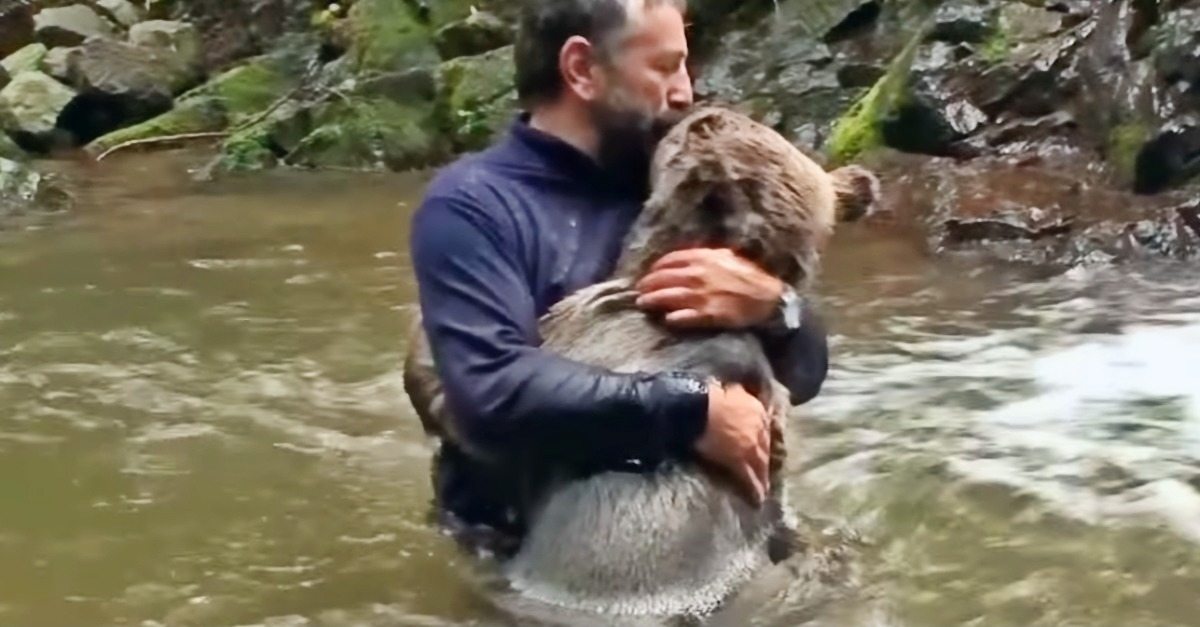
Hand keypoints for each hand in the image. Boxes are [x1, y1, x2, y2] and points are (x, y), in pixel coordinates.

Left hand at [634, 248, 783, 329]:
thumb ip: (704, 256)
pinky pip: (682, 317)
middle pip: (662, 279)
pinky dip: (672, 318)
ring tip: (642, 304)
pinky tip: (666, 319)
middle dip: (647, 285)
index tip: (649, 274)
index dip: (655, 268)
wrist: (768, 298)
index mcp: (703, 258)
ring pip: (667, 297)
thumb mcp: (726, 256)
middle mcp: (698, 275)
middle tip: (639, 290)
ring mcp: (701, 296)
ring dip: (651, 301)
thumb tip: (684, 260)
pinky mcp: (707, 315)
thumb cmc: (748, 276)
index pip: (669, 260)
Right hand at [695, 381, 770, 505]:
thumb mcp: (722, 390)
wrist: (694, 407)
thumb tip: (728, 393)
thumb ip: (731, 395)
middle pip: (765, 447)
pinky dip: (755, 489)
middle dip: (763, 459)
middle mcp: (758, 426)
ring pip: (761, 465)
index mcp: (753, 407)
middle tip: (761, 471)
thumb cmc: (701, 396)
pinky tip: (757, 499)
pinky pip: (751, 478)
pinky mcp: (741, 462)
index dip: (759, 439)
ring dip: (762, 477)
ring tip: (762, 490)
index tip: (756, 447)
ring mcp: (752, 445)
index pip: (762, 426)